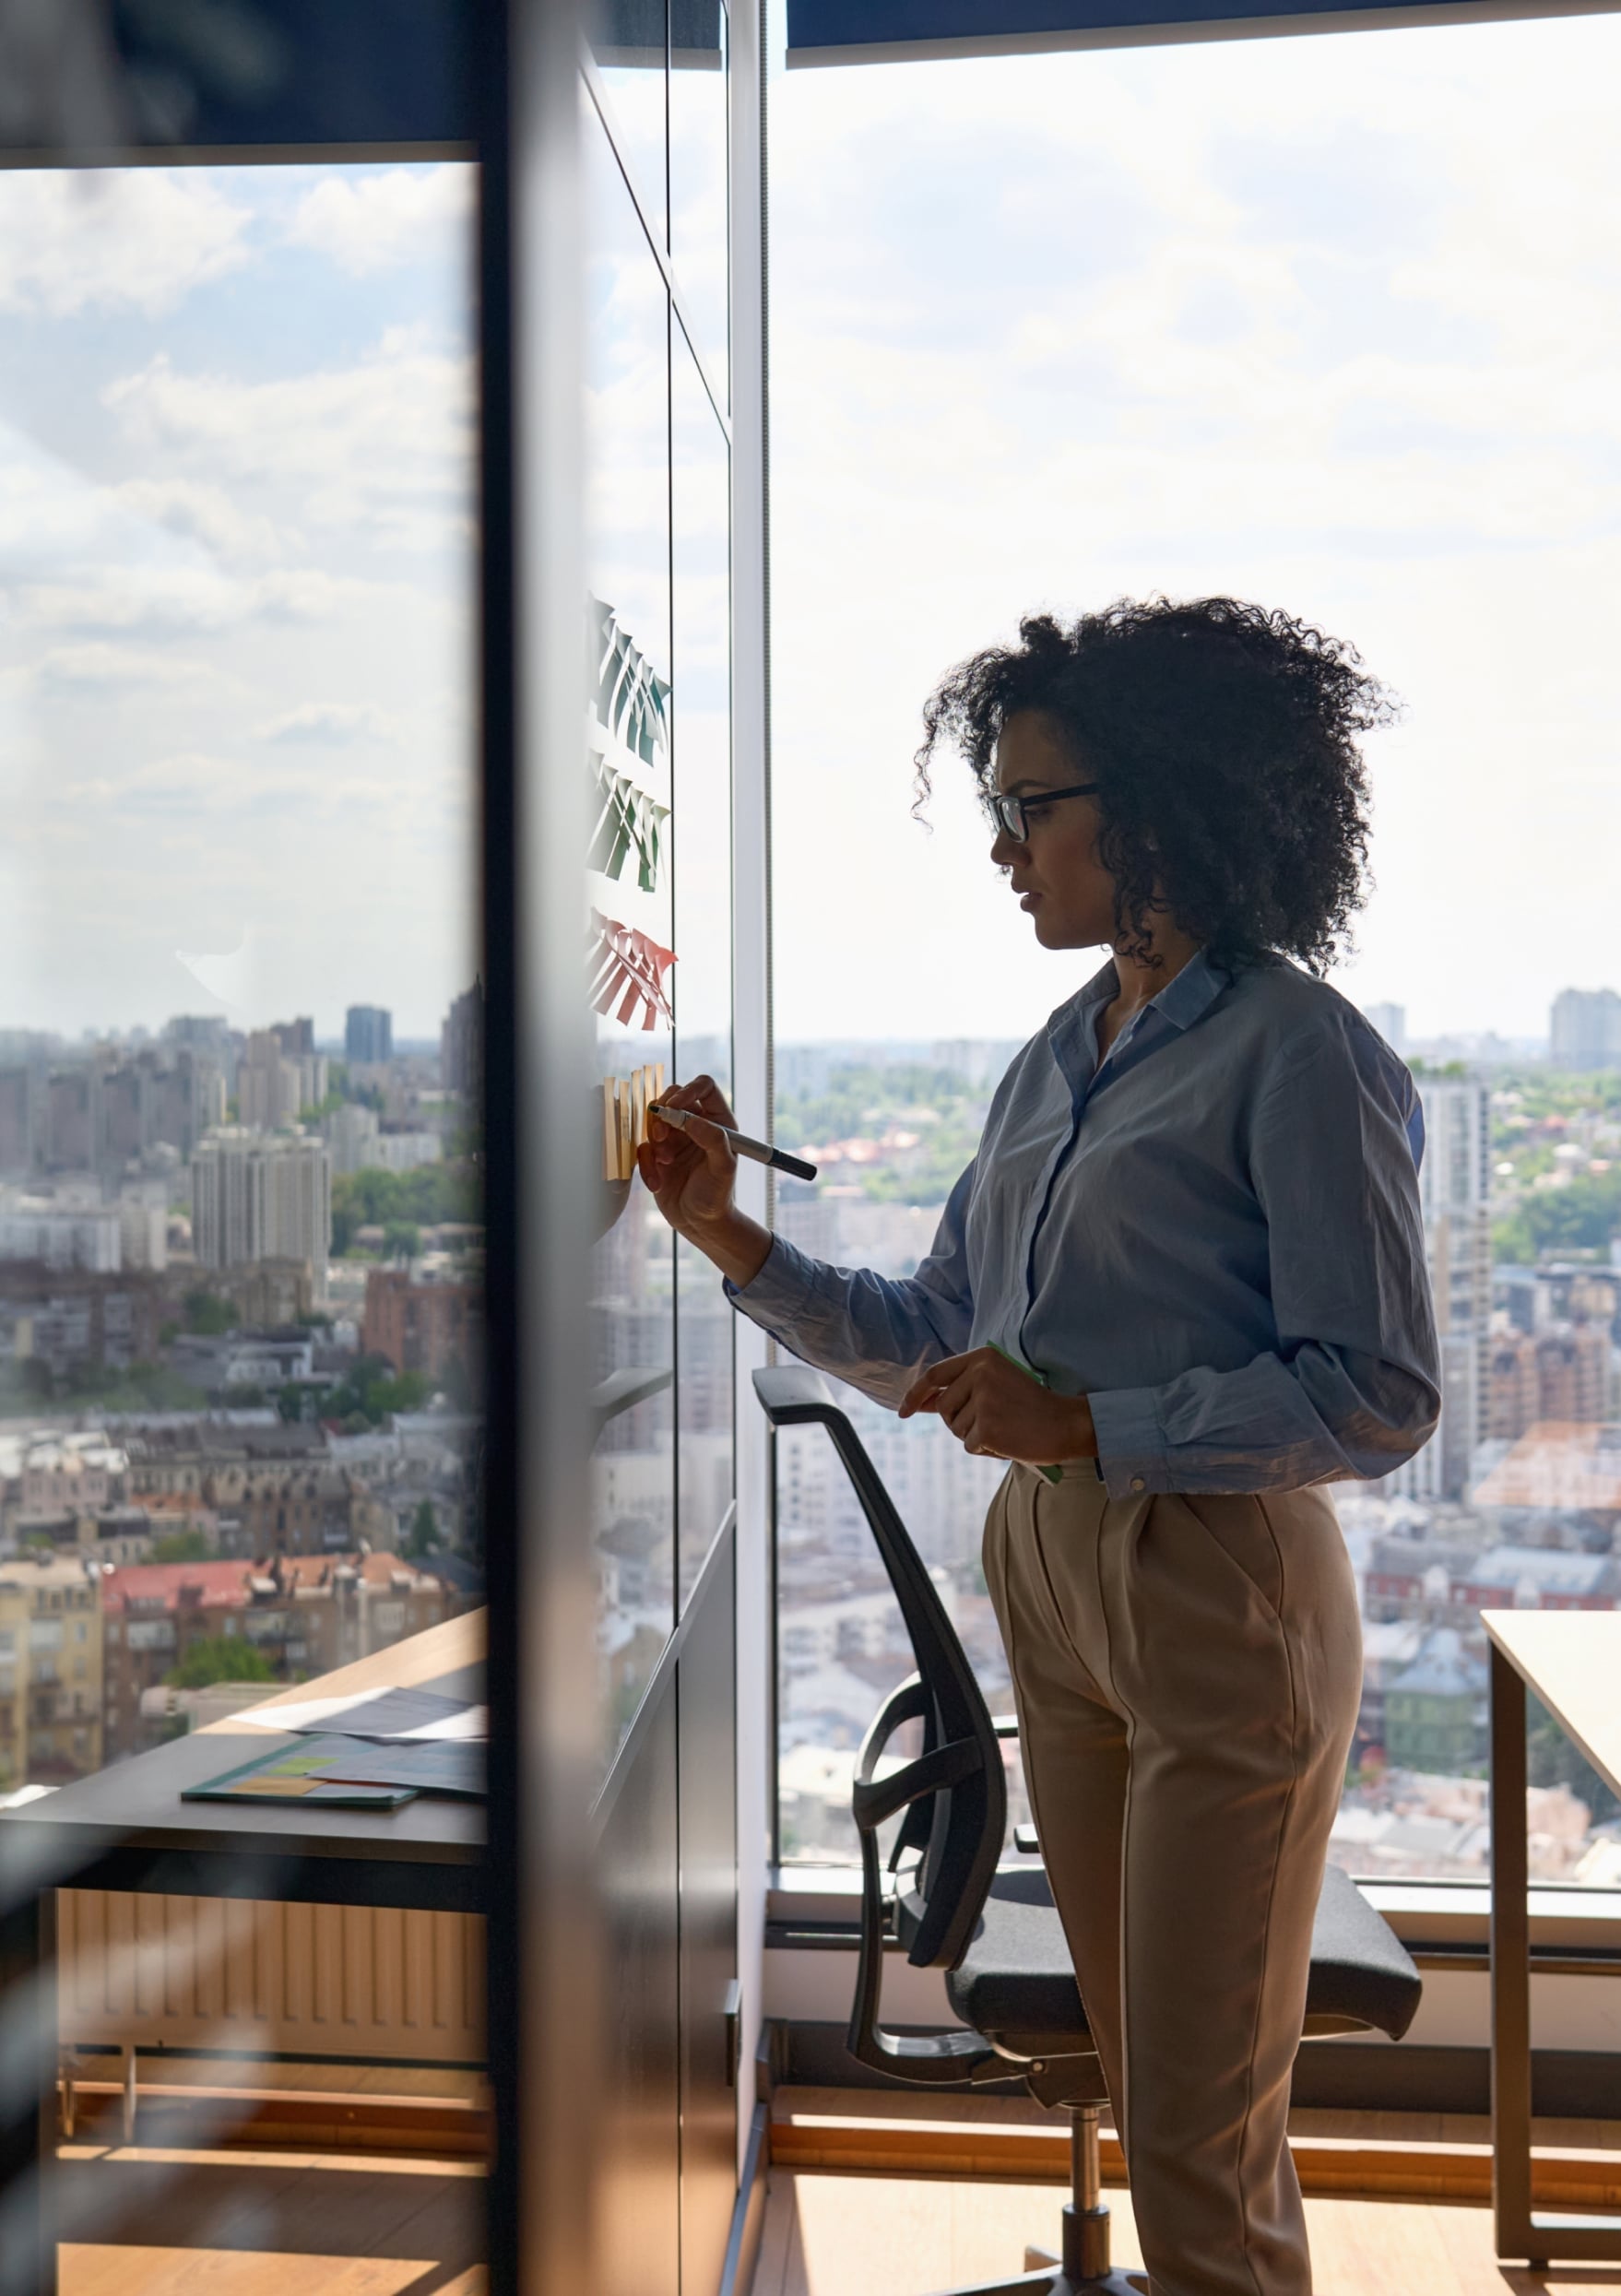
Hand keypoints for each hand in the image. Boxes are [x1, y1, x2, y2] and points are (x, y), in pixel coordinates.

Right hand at [639, 1073, 739, 1239]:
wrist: (699, 1223)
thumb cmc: (717, 1196)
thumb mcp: (722, 1168)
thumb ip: (713, 1140)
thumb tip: (692, 1119)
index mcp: (718, 1121)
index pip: (704, 1087)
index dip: (688, 1090)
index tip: (674, 1105)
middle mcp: (696, 1125)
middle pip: (672, 1097)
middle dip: (663, 1116)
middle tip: (662, 1138)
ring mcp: (675, 1138)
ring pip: (653, 1121)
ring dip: (654, 1142)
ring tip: (665, 1164)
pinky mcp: (657, 1154)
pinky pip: (643, 1147)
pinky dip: (646, 1164)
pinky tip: (656, 1183)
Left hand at [898, 1347, 1096, 1465]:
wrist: (1067, 1423)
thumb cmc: (1031, 1406)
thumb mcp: (996, 1384)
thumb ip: (961, 1389)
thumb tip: (923, 1402)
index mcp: (982, 1357)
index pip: (935, 1375)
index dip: (915, 1395)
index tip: (903, 1412)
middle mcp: (980, 1373)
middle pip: (944, 1407)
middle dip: (959, 1421)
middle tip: (991, 1422)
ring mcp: (984, 1400)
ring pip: (956, 1428)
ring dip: (975, 1436)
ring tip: (1004, 1428)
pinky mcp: (988, 1426)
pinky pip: (970, 1445)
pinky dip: (986, 1449)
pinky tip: (1008, 1440)